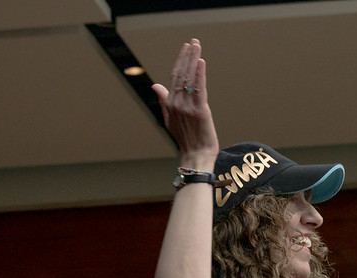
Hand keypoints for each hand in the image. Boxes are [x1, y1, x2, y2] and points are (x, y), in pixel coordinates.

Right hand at [151, 38, 218, 166]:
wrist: (196, 155)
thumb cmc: (186, 139)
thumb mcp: (170, 119)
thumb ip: (163, 100)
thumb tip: (155, 85)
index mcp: (170, 104)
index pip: (174, 77)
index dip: (180, 61)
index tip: (185, 48)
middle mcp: (177, 103)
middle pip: (181, 74)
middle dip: (187, 56)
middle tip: (193, 41)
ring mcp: (188, 107)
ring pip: (190, 78)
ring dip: (194, 60)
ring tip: (197, 45)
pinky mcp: (200, 111)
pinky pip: (199, 89)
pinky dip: (200, 74)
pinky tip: (201, 62)